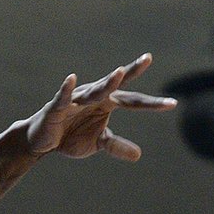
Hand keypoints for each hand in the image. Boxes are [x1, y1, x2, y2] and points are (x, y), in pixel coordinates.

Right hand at [23, 54, 175, 161]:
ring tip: (119, 73)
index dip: (152, 104)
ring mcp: (77, 99)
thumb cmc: (70, 136)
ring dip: (106, 82)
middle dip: (131, 72)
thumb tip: (138, 155)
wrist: (41, 142)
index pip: (133, 101)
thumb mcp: (97, 143)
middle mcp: (94, 96)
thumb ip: (116, 145)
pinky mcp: (57, 107)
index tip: (172, 103)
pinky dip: (67, 89)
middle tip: (147, 58)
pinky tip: (71, 79)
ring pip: (95, 90)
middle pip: (116, 85)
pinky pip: (63, 97)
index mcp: (107, 103)